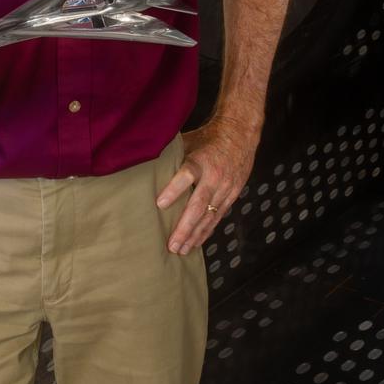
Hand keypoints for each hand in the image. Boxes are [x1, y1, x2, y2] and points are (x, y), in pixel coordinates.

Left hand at [156, 118, 258, 254]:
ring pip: (209, 216)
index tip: (159, 204)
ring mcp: (226, 188)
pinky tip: (196, 242)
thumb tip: (142, 162)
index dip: (174, 189)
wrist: (240, 134)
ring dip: (195, 235)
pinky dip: (206, 231)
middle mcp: (215, 176)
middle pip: (199, 205)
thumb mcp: (189, 141)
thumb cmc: (208, 138)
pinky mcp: (232, 195)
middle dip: (184, 227)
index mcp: (200, 160)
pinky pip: (218, 217)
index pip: (187, 175)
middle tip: (172, 244)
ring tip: (181, 250)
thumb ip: (171, 156)